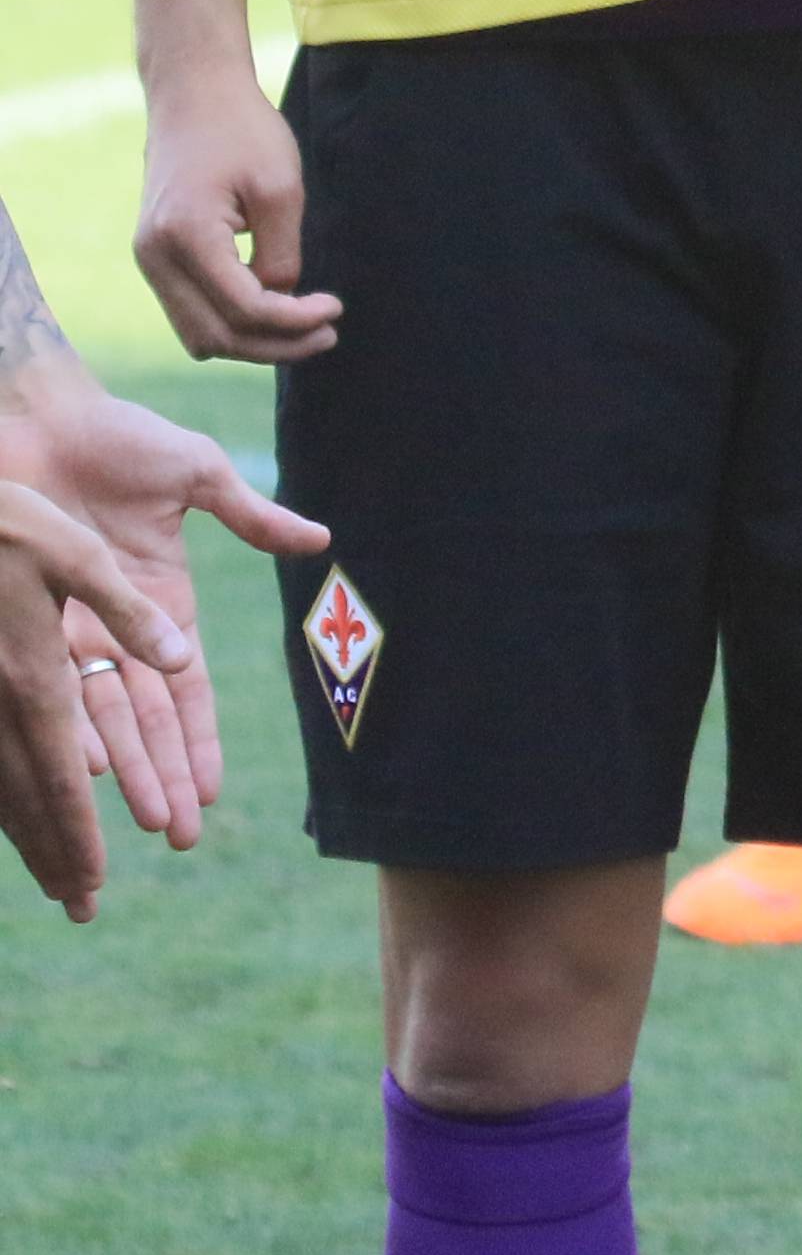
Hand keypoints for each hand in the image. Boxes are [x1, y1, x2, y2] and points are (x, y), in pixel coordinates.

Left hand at [0, 372, 327, 865]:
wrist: (34, 417)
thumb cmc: (119, 438)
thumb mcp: (196, 475)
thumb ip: (250, 516)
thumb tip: (319, 539)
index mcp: (161, 598)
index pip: (185, 688)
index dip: (198, 741)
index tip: (212, 794)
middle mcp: (114, 626)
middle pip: (143, 720)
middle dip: (163, 779)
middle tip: (177, 837)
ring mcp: (67, 625)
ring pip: (96, 718)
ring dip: (121, 773)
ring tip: (137, 824)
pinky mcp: (22, 616)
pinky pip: (44, 686)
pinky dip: (63, 731)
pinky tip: (78, 773)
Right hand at [129, 78, 327, 364]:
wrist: (194, 96)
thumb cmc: (243, 132)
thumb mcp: (280, 189)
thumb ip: (281, 253)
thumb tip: (281, 301)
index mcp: (185, 236)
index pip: (243, 308)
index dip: (294, 321)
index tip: (335, 309)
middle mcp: (155, 256)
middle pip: (215, 336)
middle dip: (275, 345)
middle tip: (328, 335)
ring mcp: (149, 259)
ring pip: (198, 333)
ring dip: (252, 341)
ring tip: (308, 330)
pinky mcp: (157, 256)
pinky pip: (192, 311)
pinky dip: (232, 321)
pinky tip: (277, 310)